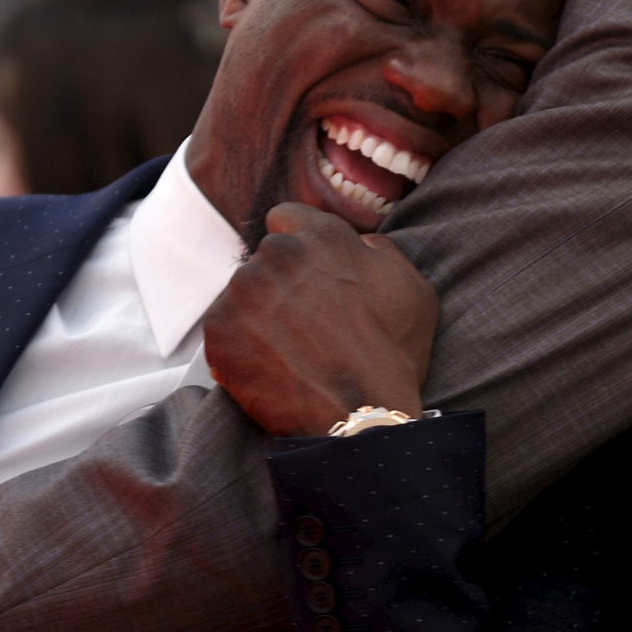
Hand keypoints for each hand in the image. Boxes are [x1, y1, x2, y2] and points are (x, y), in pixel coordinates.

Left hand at [203, 203, 438, 435]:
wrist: (361, 413)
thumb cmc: (393, 351)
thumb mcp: (412, 285)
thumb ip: (380, 251)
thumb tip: (361, 244)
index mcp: (323, 234)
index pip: (286, 218)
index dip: (297, 245)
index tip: (305, 272)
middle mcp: (279, 253)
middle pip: (266, 258)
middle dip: (280, 282)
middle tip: (302, 321)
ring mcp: (245, 290)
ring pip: (243, 292)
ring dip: (258, 313)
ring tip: (286, 349)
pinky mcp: (220, 328)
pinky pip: (222, 327)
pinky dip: (238, 344)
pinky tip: (267, 365)